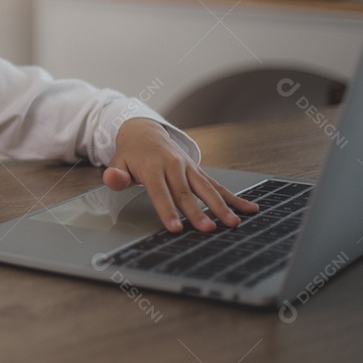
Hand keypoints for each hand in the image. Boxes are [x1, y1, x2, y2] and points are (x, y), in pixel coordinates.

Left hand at [102, 118, 258, 232]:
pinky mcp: (199, 171)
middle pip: (186, 193)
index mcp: (153, 167)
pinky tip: (251, 209)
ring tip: (233, 222)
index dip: (168, 210)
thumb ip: (116, 174)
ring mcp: (189, 168)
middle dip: (198, 212)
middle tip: (208, 230)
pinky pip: (218, 185)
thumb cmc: (131, 154)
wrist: (146, 132)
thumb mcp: (118, 162)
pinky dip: (234, 197)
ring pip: (207, 189)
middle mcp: (174, 166)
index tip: (176, 227)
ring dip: (221, 206)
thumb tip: (111, 178)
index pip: (160, 192)